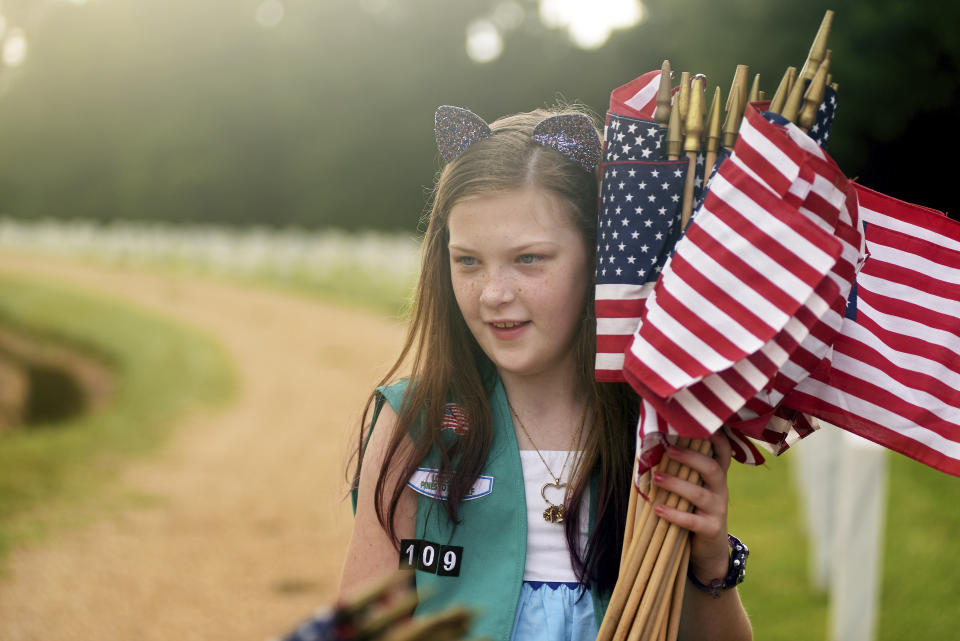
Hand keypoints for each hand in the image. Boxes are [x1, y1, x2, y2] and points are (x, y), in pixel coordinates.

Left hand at [652, 431, 732, 583]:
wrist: (708, 551)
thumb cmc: (693, 511)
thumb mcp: (691, 489)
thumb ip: (680, 471)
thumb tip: (652, 446)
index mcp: (716, 477)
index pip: (722, 453)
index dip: (717, 439)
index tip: (704, 426)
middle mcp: (720, 490)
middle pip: (712, 468)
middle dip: (690, 457)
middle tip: (669, 450)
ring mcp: (718, 510)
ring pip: (700, 494)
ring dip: (676, 484)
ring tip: (656, 478)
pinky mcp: (711, 529)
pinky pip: (693, 521)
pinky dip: (674, 514)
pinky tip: (658, 509)